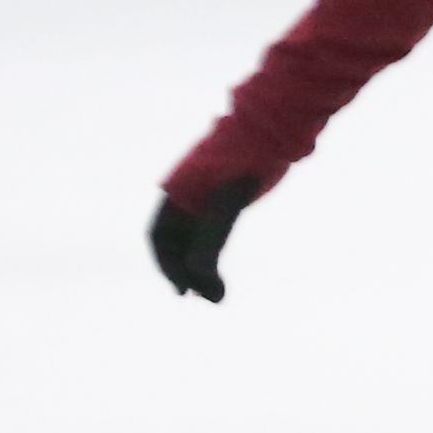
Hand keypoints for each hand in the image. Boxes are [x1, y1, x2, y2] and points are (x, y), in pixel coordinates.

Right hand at [150, 174, 263, 302]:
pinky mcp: (228, 198)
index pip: (159, 237)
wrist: (273, 134)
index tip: (182, 291)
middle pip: (178, 243)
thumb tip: (202, 287)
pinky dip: (216, 255)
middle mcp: (187, 197)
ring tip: (218, 297)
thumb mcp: (223, 210)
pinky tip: (224, 274)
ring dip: (203, 268)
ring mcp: (207, 198)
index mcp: (176, 194)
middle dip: (187, 272)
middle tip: (203, 298)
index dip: (166, 266)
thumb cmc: (243, 164)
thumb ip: (208, 247)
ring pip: (197, 241)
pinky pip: (214, 233)